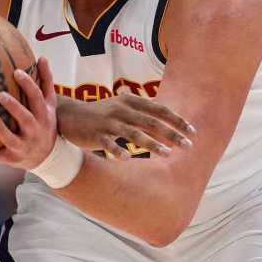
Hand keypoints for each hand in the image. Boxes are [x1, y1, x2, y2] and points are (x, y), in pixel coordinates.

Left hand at [0, 57, 57, 170]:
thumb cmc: (44, 122)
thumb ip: (45, 82)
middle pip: (26, 118)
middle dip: (14, 107)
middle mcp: (35, 131)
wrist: (49, 157)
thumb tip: (42, 57)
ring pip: (11, 139)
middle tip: (0, 94)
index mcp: (43, 115)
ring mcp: (23, 146)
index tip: (16, 72)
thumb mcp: (49, 104)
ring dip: (0, 129)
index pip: (37, 98)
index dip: (28, 85)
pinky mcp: (12, 159)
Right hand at [56, 90, 194, 158]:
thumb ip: (142, 114)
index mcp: (129, 102)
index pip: (158, 109)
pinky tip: (128, 158)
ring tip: (168, 154)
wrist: (68, 116)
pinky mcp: (95, 134)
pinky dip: (117, 150)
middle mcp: (120, 110)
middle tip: (188, 146)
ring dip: (152, 144)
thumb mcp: (122, 108)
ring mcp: (107, 122)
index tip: (192, 132)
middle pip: (150, 122)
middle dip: (171, 134)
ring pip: (133, 133)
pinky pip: (108, 143)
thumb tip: (168, 123)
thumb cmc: (101, 115)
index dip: (176, 120)